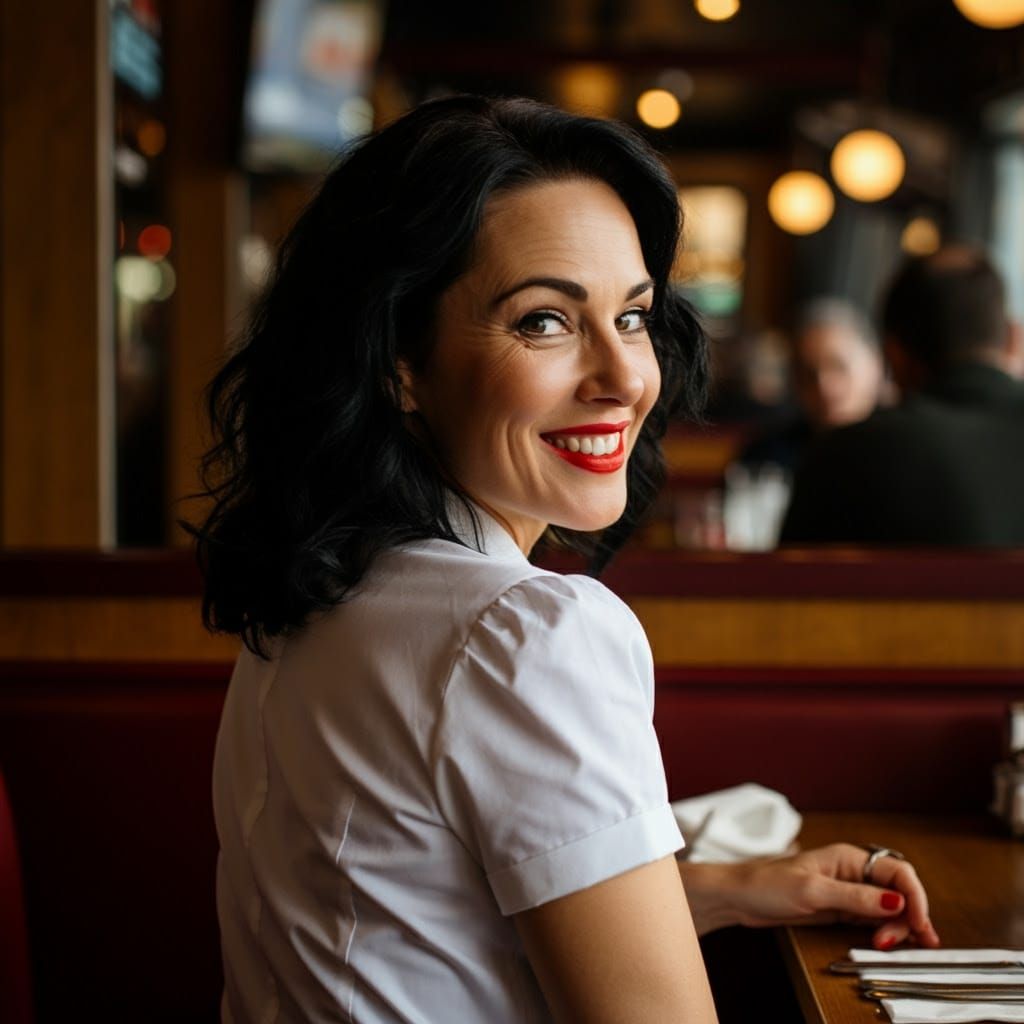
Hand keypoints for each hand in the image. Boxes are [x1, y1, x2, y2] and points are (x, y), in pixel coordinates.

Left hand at [681, 843, 940, 949]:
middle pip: (898, 892)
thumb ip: (855, 897)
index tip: (919, 922)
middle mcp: (853, 872)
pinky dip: (883, 932)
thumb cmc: (766, 884)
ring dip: (897, 927)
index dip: (915, 896)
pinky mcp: (839, 909)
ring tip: (887, 946)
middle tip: (898, 942)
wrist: (738, 897)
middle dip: (907, 916)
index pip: (898, 872)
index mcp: (849, 858)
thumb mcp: (812, 891)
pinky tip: (886, 943)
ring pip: (888, 908)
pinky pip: (872, 920)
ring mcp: (847, 892)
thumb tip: (896, 901)